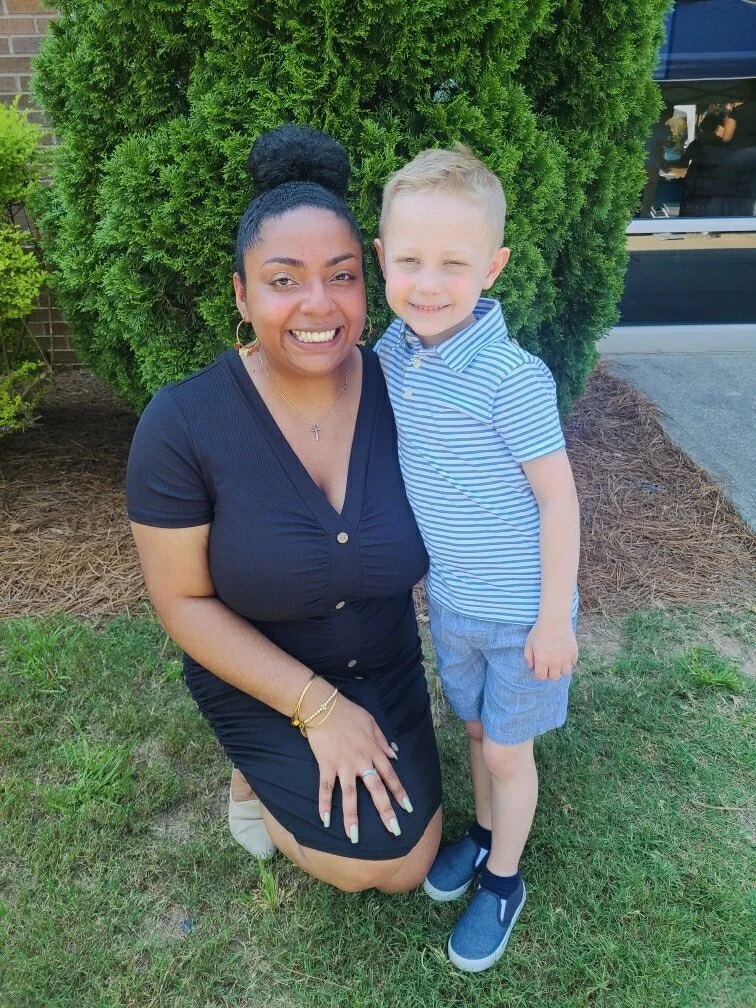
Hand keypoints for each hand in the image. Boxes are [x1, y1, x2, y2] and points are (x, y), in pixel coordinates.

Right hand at [305, 693, 411, 844]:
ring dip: (352, 817)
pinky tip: (325, 821)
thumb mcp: (372, 723)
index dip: (400, 793)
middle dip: (385, 811)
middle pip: (375, 790)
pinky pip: (325, 788)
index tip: (409, 809)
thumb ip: (383, 741)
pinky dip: (324, 805)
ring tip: (354, 837)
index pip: (390, 776)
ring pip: (349, 795)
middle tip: (394, 831)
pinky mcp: (326, 765)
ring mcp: (343, 765)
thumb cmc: (349, 713)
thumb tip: (394, 755)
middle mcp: (361, 761)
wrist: (324, 706)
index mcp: (374, 751)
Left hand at [524, 618, 577, 681]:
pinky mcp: (574, 653)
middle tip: (548, 666)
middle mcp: (555, 662)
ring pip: (565, 673)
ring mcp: (566, 658)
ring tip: (557, 662)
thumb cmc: (539, 631)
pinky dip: (568, 662)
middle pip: (554, 678)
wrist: (554, 619)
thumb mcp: (528, 643)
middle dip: (550, 674)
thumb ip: (528, 657)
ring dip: (560, 669)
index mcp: (542, 660)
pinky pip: (572, 663)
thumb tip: (531, 667)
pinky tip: (564, 654)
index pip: (541, 677)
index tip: (540, 668)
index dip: (539, 674)